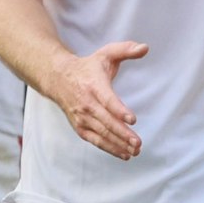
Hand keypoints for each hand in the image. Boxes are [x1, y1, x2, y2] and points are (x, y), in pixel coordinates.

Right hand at [50, 41, 147, 158]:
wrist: (58, 78)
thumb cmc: (87, 67)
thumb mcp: (105, 53)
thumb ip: (125, 49)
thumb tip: (145, 48)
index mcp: (93, 85)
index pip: (107, 100)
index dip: (119, 110)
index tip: (132, 119)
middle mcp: (86, 103)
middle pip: (106, 121)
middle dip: (122, 133)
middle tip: (138, 142)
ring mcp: (82, 117)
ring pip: (101, 133)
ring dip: (118, 144)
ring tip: (134, 151)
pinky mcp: (80, 126)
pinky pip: (95, 140)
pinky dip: (109, 148)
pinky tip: (123, 154)